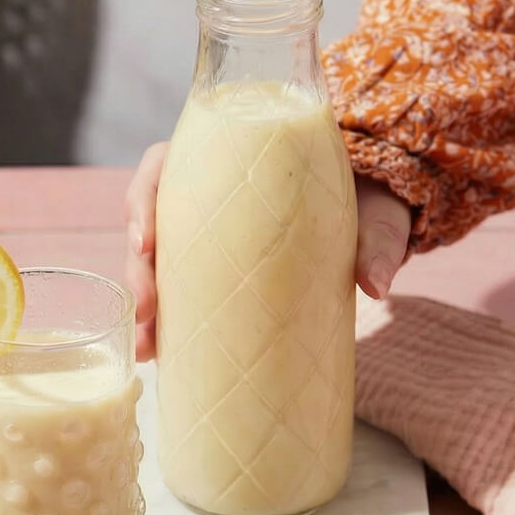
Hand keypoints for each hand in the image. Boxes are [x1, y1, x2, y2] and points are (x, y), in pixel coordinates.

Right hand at [123, 141, 412, 361]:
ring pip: (154, 264)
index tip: (147, 241)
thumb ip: (377, 240)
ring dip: (142, 307)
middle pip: (149, 223)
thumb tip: (376, 285)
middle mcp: (204, 196)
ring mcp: (205, 238)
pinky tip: (154, 354)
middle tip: (148, 311)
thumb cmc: (364, 199)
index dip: (143, 201)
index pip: (164, 166)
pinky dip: (161, 324)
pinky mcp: (214, 273)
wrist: (374, 219)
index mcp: (228, 159)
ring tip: (146, 349)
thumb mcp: (372, 213)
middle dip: (138, 270)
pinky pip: (175, 292)